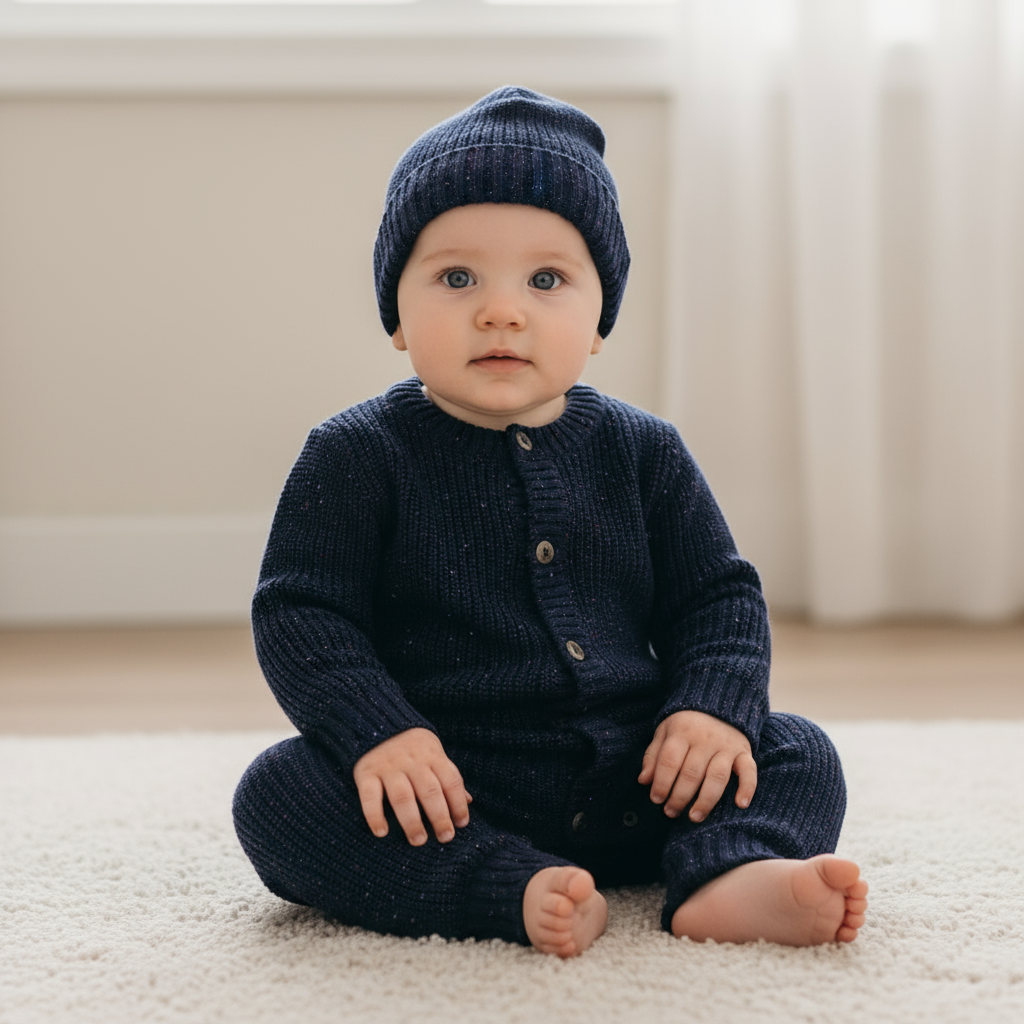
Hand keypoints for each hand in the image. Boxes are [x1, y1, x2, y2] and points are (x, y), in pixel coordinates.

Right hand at [353, 728, 470, 845]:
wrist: (376, 719)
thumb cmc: (412, 745)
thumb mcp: (433, 753)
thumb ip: (447, 776)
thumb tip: (469, 800)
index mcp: (432, 755)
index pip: (451, 780)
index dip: (459, 803)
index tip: (461, 824)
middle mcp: (412, 760)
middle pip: (430, 791)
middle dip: (440, 817)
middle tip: (445, 837)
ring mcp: (388, 766)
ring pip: (403, 796)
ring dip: (412, 821)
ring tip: (419, 840)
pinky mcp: (365, 772)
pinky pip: (370, 796)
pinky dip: (375, 815)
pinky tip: (382, 832)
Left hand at [638, 710, 756, 822]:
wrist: (718, 704)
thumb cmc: (686, 725)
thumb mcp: (665, 732)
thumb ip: (653, 755)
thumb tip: (643, 781)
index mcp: (682, 731)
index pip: (670, 760)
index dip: (661, 782)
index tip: (656, 799)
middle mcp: (705, 738)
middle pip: (691, 773)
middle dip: (679, 797)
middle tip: (671, 812)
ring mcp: (726, 745)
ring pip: (717, 777)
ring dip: (705, 800)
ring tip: (694, 817)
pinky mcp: (744, 752)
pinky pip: (749, 771)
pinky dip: (747, 788)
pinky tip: (740, 805)